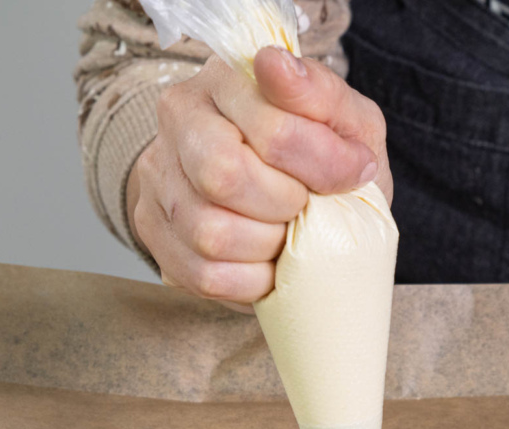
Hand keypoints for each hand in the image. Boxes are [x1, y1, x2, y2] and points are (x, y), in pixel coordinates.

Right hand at [128, 48, 391, 311]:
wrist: (289, 198)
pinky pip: (203, 274)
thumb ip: (323, 96)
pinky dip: (249, 281)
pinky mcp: (154, 232)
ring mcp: (158, 179)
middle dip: (285, 205)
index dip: (324, 164)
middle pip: (225, 178)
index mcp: (225, 80)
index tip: (354, 173)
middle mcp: (180, 121)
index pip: (272, 129)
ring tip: (286, 234)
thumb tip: (278, 67)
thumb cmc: (321, 157)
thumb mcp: (345, 121)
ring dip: (267, 247)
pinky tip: (266, 262)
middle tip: (307, 206)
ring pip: (210, 232)